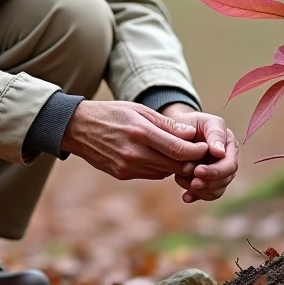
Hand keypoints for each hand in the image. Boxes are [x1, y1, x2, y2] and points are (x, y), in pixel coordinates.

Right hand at [61, 100, 208, 180]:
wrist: (78, 128)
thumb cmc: (111, 113)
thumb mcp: (138, 110)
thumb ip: (165, 124)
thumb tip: (191, 135)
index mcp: (140, 133)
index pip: (178, 149)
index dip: (196, 151)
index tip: (205, 147)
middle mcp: (134, 153)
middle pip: (174, 164)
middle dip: (190, 161)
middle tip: (199, 154)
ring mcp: (127, 167)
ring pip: (164, 172)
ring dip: (176, 165)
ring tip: (181, 155)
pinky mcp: (122, 174)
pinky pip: (150, 175)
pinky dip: (160, 168)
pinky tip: (160, 157)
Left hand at [161, 103, 239, 202]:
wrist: (177, 130)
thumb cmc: (193, 123)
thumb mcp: (205, 121)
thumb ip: (215, 134)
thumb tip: (220, 152)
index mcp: (230, 147)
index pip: (230, 165)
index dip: (216, 171)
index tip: (198, 170)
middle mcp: (226, 162)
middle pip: (225, 180)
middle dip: (209, 183)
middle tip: (193, 183)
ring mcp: (216, 173)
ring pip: (216, 190)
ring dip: (201, 191)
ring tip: (184, 183)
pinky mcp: (205, 182)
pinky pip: (205, 194)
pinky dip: (195, 196)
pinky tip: (186, 197)